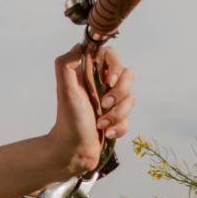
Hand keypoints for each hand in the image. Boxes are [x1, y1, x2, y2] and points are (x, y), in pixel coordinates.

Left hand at [48, 41, 134, 180]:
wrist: (72, 151)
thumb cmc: (68, 120)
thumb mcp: (65, 89)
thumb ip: (66, 64)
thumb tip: (79, 46)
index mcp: (89, 74)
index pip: (111, 55)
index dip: (115, 65)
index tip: (108, 80)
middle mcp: (102, 85)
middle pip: (128, 76)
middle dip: (119, 94)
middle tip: (103, 105)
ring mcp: (111, 102)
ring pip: (131, 100)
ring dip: (117, 114)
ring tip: (101, 124)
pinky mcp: (116, 119)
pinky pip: (129, 119)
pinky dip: (118, 127)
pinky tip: (106, 133)